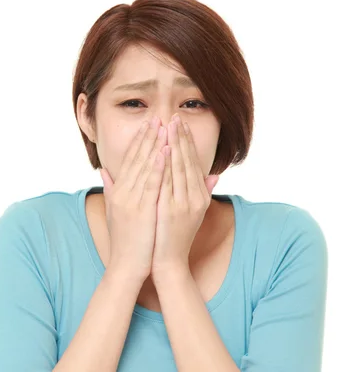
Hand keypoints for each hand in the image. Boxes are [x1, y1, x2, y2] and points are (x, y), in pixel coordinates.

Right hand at [99, 115, 167, 282]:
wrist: (125, 266)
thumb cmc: (124, 241)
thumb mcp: (114, 212)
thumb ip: (110, 189)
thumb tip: (103, 171)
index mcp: (118, 192)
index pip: (129, 160)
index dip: (139, 142)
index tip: (148, 125)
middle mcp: (122, 192)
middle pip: (136, 159)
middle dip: (148, 137)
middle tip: (158, 117)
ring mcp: (131, 200)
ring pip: (144, 167)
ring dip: (154, 145)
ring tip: (163, 127)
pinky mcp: (141, 210)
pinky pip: (151, 184)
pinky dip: (157, 166)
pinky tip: (164, 151)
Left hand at [152, 113, 219, 271]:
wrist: (169, 261)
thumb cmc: (175, 235)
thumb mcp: (193, 212)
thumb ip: (203, 191)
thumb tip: (214, 175)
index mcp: (199, 195)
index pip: (192, 162)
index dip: (186, 141)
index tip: (179, 123)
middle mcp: (195, 197)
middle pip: (187, 161)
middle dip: (180, 137)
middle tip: (174, 116)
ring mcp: (185, 204)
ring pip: (180, 168)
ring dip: (174, 145)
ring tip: (168, 125)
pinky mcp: (172, 210)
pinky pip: (169, 182)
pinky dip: (166, 165)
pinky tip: (162, 150)